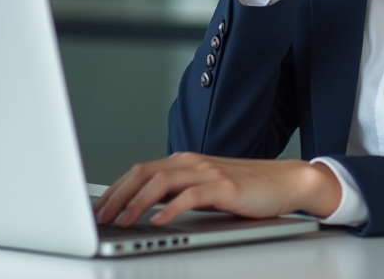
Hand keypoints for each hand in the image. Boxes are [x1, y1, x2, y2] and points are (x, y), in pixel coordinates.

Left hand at [93, 152, 341, 226]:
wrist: (285, 182)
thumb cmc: (246, 189)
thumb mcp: (206, 189)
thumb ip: (178, 193)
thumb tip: (146, 208)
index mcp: (184, 162)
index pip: (140, 171)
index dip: (115, 189)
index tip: (98, 208)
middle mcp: (192, 162)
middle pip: (143, 173)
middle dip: (116, 196)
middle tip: (100, 217)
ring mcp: (207, 172)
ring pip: (161, 182)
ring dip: (137, 203)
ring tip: (123, 221)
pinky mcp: (224, 187)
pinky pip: (190, 196)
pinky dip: (171, 209)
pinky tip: (159, 222)